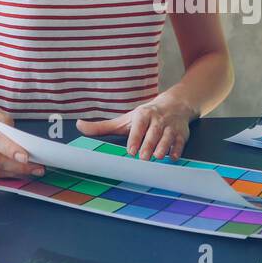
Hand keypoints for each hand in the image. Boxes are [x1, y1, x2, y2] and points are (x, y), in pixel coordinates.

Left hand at [76, 97, 194, 159]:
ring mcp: (171, 126)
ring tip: (158, 157)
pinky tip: (173, 157)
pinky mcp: (182, 134)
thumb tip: (79, 126)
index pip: (139, 126)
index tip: (131, 150)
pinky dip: (177, 150)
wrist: (175, 105)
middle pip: (153, 133)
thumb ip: (103, 126)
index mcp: (143, 115)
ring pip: (168, 137)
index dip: (135, 137)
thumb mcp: (124, 119)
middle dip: (149, 144)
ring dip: (164, 147)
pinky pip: (180, 142)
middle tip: (144, 157)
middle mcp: (158, 119)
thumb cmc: (145, 116)